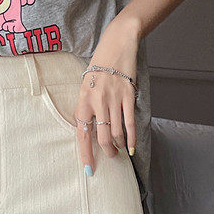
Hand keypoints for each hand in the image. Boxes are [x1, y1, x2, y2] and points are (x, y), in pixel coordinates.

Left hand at [75, 15, 140, 175]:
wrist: (117, 44)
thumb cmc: (99, 65)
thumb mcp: (85, 84)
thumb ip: (85, 106)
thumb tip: (86, 129)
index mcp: (83, 99)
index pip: (82, 132)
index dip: (85, 153)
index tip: (89, 168)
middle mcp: (97, 100)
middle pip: (101, 137)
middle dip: (106, 151)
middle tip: (109, 156)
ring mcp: (113, 99)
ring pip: (115, 132)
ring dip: (117, 145)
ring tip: (118, 151)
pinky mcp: (128, 96)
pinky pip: (129, 123)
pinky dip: (131, 139)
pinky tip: (131, 148)